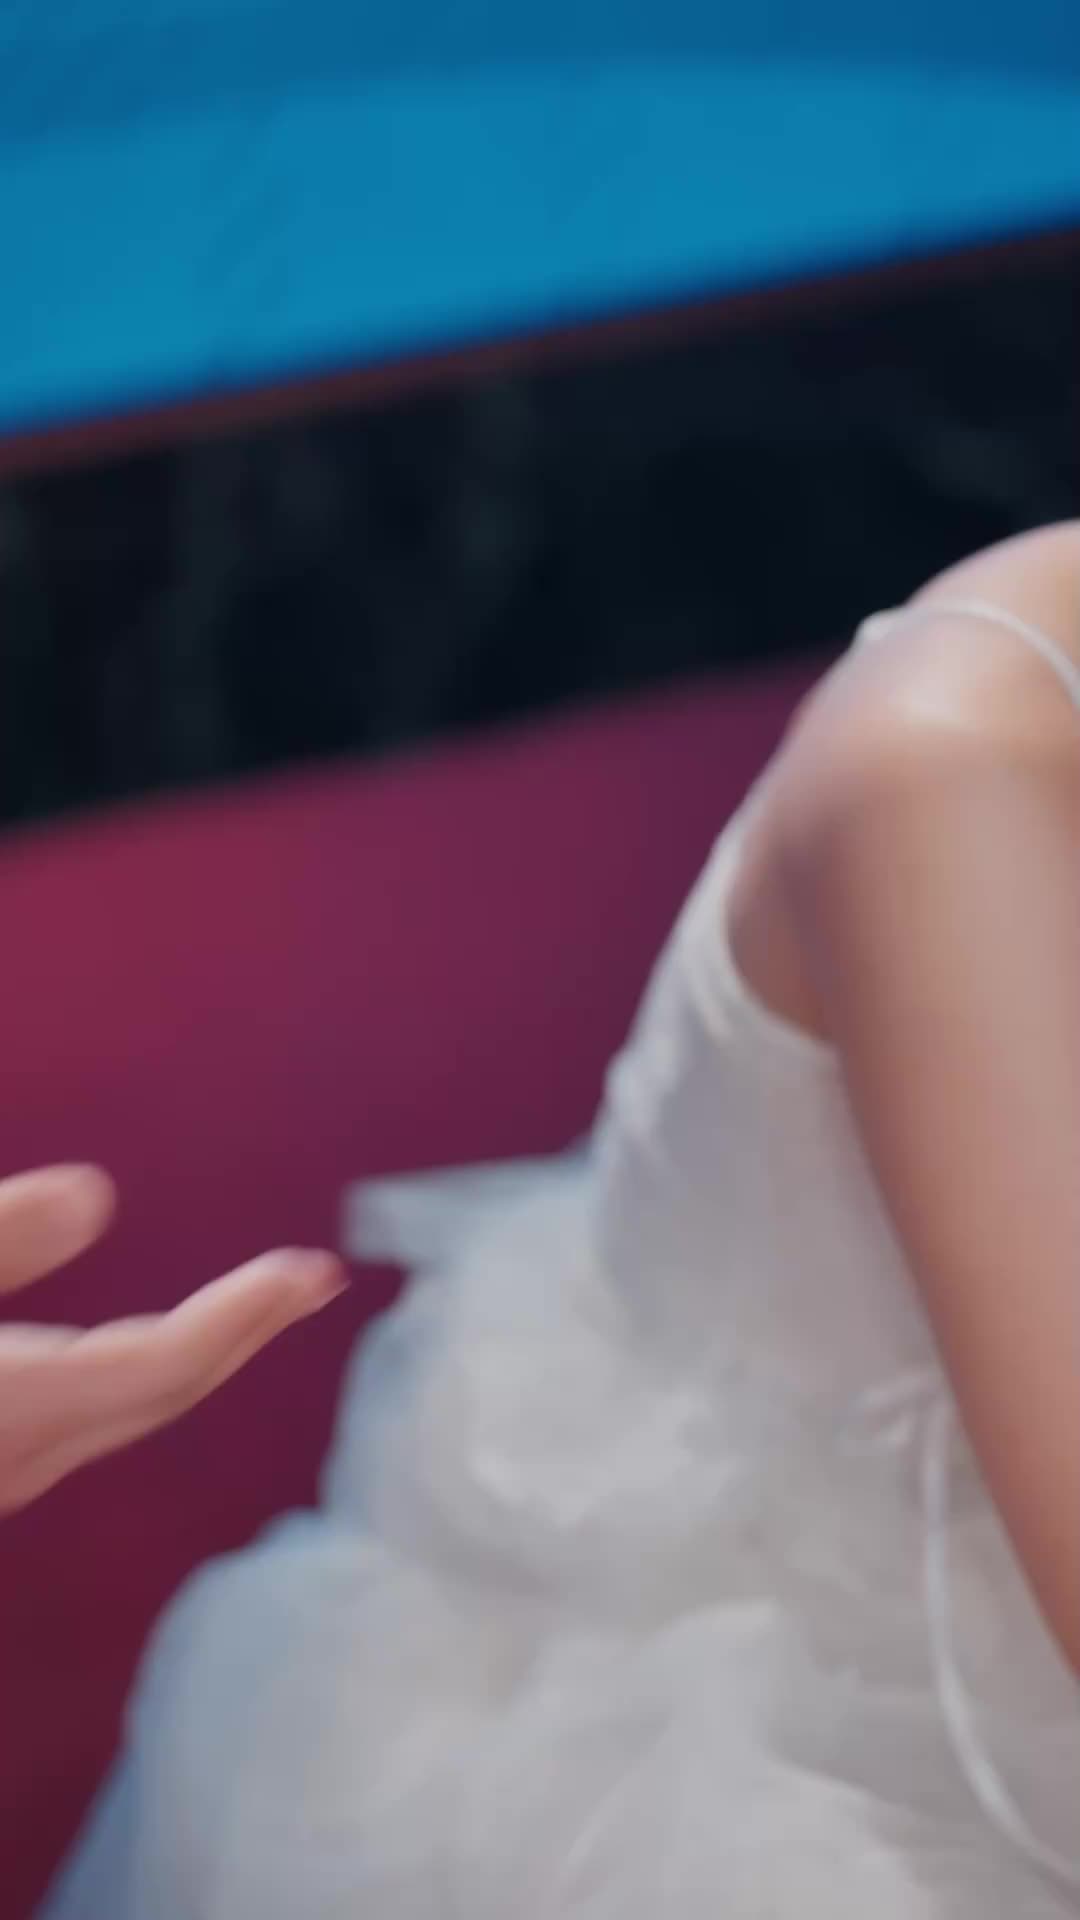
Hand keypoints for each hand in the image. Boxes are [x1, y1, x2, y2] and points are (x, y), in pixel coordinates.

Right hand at [0, 1165, 345, 1512]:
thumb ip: (1, 1236)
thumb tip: (100, 1193)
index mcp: (17, 1407)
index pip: (163, 1364)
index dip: (240, 1312)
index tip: (308, 1269)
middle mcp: (24, 1455)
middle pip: (168, 1392)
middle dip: (250, 1326)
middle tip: (322, 1274)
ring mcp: (7, 1474)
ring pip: (132, 1411)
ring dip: (208, 1347)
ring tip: (266, 1297)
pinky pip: (97, 1417)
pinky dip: (152, 1368)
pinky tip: (151, 1346)